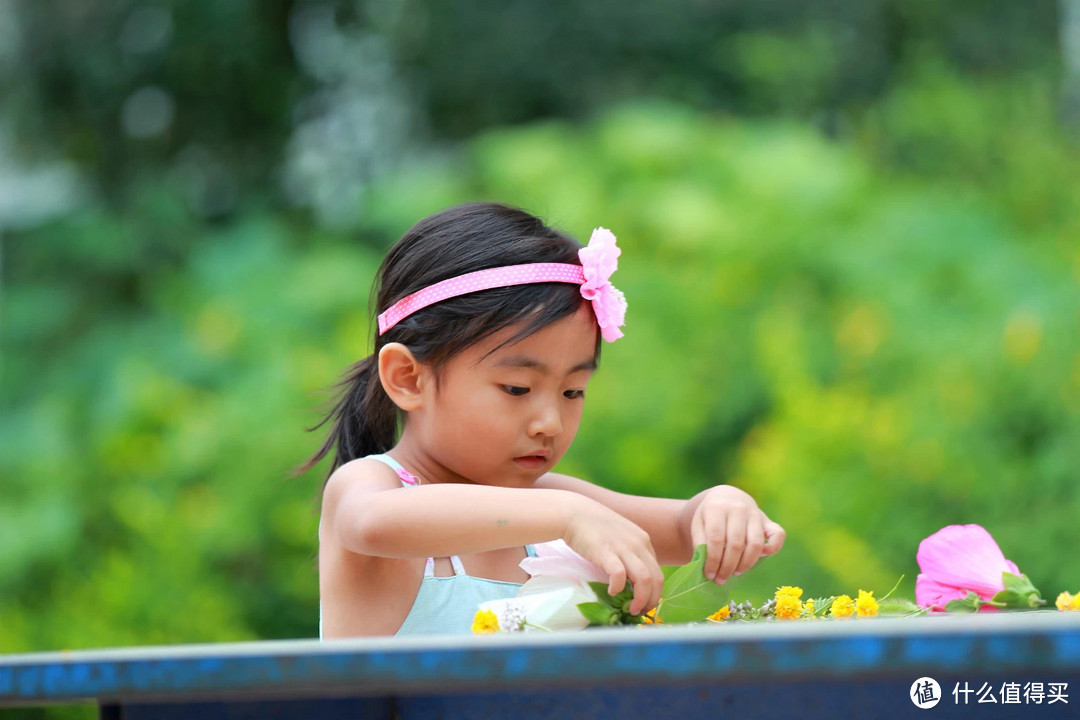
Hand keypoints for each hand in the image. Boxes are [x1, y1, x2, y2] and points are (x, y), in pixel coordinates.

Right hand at [561, 496, 663, 615]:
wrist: (574, 512)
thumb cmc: (595, 526)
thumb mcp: (620, 536)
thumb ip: (629, 553)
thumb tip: (632, 579)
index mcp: (643, 540)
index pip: (658, 572)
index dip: (654, 592)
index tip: (645, 602)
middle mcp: (638, 544)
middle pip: (656, 578)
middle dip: (651, 600)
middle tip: (640, 611)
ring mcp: (623, 547)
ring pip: (644, 579)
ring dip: (640, 599)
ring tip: (631, 608)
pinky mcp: (606, 552)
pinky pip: (619, 575)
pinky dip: (618, 588)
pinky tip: (611, 591)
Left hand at [688, 485, 784, 583]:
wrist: (726, 497)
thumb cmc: (710, 516)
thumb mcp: (698, 524)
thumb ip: (700, 542)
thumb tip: (706, 566)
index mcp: (716, 508)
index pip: (716, 539)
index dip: (713, 560)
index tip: (709, 574)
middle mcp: (738, 509)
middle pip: (735, 544)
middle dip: (728, 566)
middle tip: (721, 579)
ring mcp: (755, 513)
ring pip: (755, 544)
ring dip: (746, 564)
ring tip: (735, 573)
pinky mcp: (767, 520)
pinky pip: (778, 535)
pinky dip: (772, 549)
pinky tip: (761, 558)